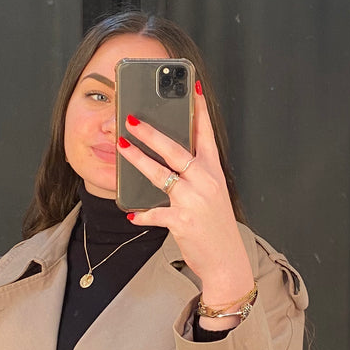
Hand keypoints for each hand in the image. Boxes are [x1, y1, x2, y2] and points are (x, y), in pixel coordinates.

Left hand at [118, 83, 253, 314]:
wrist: (227, 262)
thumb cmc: (216, 227)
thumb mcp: (213, 195)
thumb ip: (196, 175)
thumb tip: (169, 158)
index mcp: (214, 172)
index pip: (206, 134)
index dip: (199, 110)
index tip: (192, 87)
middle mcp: (206, 182)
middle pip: (176, 149)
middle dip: (151, 132)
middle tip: (132, 119)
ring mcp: (194, 201)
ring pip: (161, 174)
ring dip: (138, 160)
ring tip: (122, 147)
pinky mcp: (181, 221)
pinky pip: (155, 212)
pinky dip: (142, 213)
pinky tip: (132, 213)